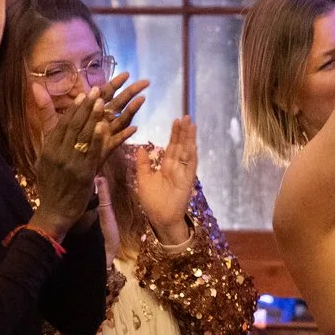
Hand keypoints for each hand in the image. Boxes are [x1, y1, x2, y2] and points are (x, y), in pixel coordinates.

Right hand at [29, 75, 144, 235]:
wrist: (55, 211)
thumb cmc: (51, 184)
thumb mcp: (44, 159)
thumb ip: (49, 138)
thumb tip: (47, 127)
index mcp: (48, 148)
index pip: (62, 123)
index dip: (75, 107)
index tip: (85, 94)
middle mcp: (57, 153)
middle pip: (73, 125)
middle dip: (86, 107)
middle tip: (98, 91)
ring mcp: (70, 163)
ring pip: (83, 136)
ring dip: (94, 117)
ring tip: (104, 102)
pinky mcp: (83, 173)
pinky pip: (94, 152)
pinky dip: (100, 138)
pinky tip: (108, 126)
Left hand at [131, 117, 199, 241]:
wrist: (160, 218)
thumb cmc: (152, 202)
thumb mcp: (143, 180)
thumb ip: (143, 165)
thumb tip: (141, 148)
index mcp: (166, 166)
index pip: (171, 146)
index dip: (174, 134)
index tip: (176, 121)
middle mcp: (176, 168)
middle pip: (180, 146)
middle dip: (183, 132)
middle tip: (186, 116)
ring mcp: (183, 173)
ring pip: (187, 152)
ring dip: (189, 139)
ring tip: (191, 124)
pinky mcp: (187, 181)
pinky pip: (190, 165)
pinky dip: (192, 154)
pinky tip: (193, 143)